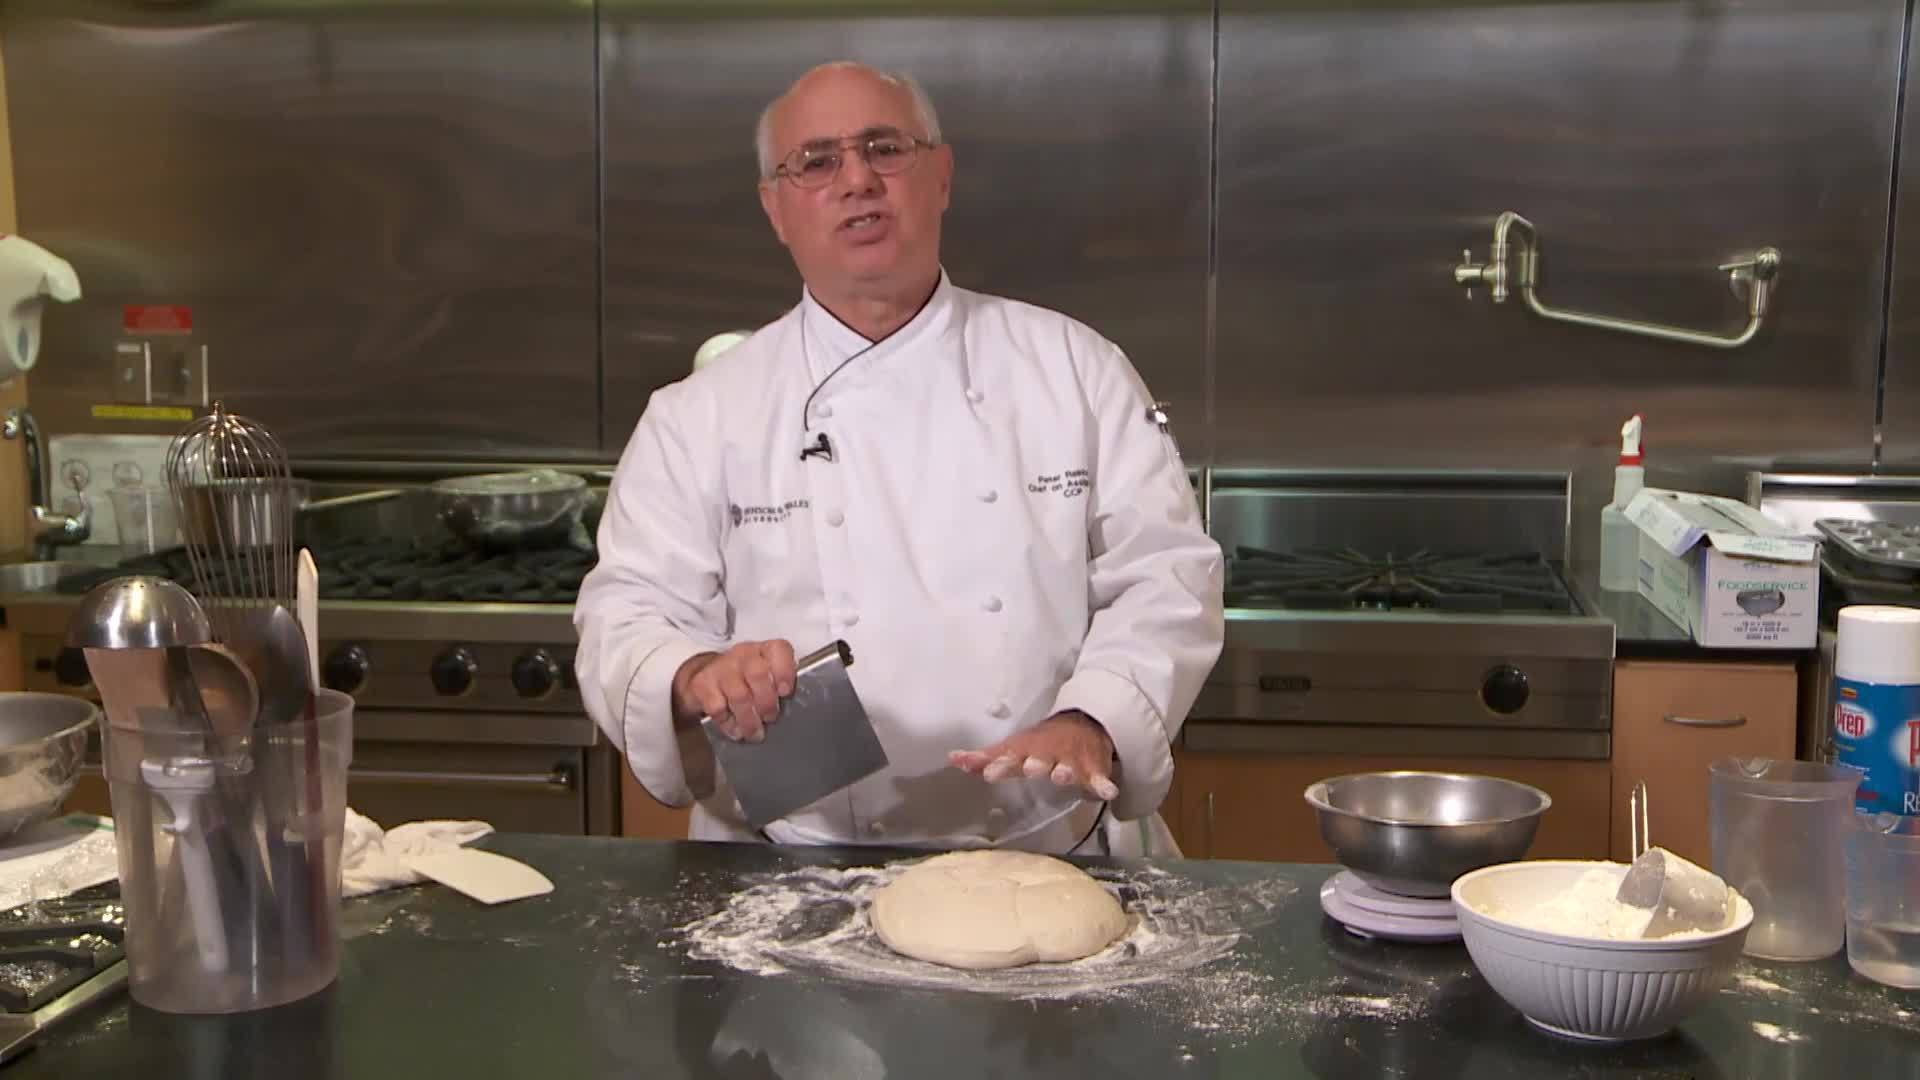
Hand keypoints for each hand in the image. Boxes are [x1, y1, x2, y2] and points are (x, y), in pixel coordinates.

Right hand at [672, 641, 796, 742]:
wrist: (706, 677)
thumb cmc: (744, 680)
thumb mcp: (764, 677)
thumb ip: (779, 686)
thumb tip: (793, 708)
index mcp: (763, 651)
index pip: (778, 649)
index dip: (785, 671)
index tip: (785, 692)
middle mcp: (743, 654)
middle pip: (758, 673)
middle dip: (767, 702)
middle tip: (770, 718)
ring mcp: (721, 668)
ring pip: (739, 694)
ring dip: (750, 719)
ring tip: (755, 733)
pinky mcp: (702, 684)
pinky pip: (718, 707)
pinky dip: (729, 723)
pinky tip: (735, 729)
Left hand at [949, 711, 1119, 801]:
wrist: (1081, 724)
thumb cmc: (1038, 744)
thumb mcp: (1012, 748)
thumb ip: (984, 758)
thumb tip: (952, 759)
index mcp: (1025, 750)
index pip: (1010, 757)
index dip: (1000, 764)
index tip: (990, 773)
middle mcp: (1047, 754)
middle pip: (1040, 759)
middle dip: (1035, 763)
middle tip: (1031, 769)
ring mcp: (1071, 759)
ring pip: (1069, 765)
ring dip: (1066, 770)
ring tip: (1063, 777)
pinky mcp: (1093, 767)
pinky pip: (1099, 776)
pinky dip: (1103, 783)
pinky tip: (1107, 791)